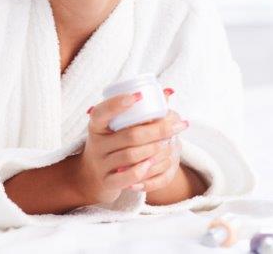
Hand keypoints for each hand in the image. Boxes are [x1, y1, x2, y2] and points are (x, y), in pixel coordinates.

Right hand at [72, 88, 188, 204]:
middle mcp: (96, 144)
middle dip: (157, 130)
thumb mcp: (116, 127)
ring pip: (131, 155)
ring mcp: (101, 164)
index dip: (118, 103)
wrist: (94, 175)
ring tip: (169, 143)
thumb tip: (168, 92)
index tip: (140, 96)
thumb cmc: (112, 143)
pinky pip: (127, 177)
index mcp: (97, 125)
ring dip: (154, 149)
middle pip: (129, 135)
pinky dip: (142, 170)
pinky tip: (153, 163)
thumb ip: (139, 111)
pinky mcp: (108, 181)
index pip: (102, 112)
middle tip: (178, 125)